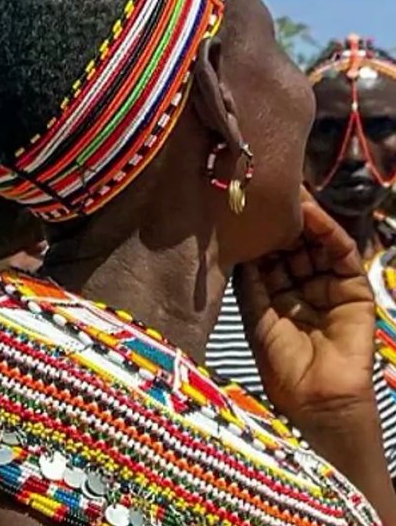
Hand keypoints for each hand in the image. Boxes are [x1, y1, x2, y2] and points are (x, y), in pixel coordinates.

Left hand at [233, 187, 376, 422]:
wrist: (316, 399)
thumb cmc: (281, 366)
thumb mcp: (255, 314)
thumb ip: (249, 278)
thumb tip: (232, 242)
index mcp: (276, 295)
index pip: (267, 254)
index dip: (256, 232)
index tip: (239, 205)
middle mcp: (303, 287)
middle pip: (293, 245)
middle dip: (279, 219)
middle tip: (263, 187)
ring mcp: (330, 287)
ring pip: (317, 244)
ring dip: (303, 218)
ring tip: (285, 192)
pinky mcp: (356, 290)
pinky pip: (342, 254)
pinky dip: (327, 231)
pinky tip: (311, 213)